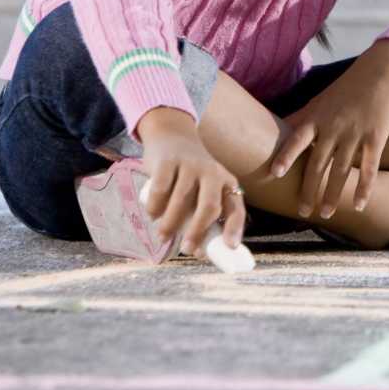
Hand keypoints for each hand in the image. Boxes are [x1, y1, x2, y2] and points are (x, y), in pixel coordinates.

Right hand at [136, 107, 244, 252]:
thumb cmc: (190, 176)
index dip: (234, 228)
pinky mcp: (168, 161)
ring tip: (163, 236)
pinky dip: (156, 207)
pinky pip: (161, 189)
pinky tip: (153, 215)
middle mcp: (213, 173)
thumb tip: (199, 252)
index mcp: (226, 183)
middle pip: (209, 206)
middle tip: (187, 249)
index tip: (229, 247)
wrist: (173, 137)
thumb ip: (203, 217)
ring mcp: (190, 165)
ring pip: (182, 201)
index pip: (235, 208)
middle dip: (198, 231)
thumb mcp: (204, 191)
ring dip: (171, 224)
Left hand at [269, 39, 388, 218]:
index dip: (286, 155)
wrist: (381, 71)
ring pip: (342, 170)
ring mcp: (356, 133)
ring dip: (334, 194)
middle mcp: (334, 127)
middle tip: (303, 212)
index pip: (297, 138)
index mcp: (317, 117)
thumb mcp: (320, 99)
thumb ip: (300, 118)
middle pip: (319, 162)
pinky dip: (364, 188)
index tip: (275, 173)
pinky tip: (359, 205)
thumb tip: (274, 129)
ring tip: (326, 214)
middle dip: (310, 189)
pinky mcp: (376, 137)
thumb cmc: (347, 87)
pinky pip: (369, 167)